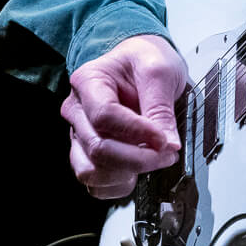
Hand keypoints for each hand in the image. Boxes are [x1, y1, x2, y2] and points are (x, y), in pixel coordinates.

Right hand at [62, 35, 187, 199]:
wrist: (139, 64)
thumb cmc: (144, 61)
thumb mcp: (160, 71)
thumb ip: (160, 107)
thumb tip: (167, 144)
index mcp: (88, 81)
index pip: (105, 116)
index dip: (138, 133)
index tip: (165, 140)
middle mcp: (77, 110)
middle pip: (98, 148)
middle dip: (138, 158)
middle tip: (167, 153)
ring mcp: (80, 134)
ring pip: (91, 171)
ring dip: (126, 173)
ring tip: (151, 159)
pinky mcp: (88, 154)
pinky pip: (95, 184)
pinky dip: (118, 185)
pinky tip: (137, 170)